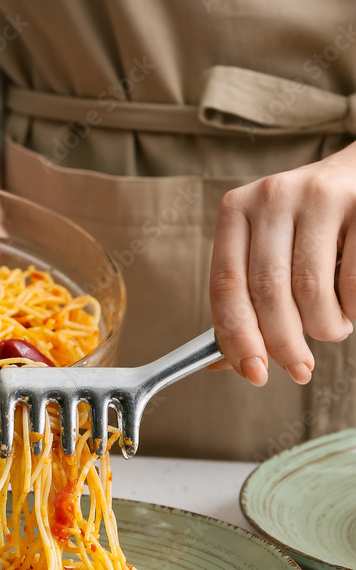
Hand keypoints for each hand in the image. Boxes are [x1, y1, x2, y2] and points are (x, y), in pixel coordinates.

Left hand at [209, 145, 355, 386]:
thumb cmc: (308, 227)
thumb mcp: (268, 250)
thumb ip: (246, 300)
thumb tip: (225, 363)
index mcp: (236, 210)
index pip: (226, 284)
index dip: (237, 337)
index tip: (254, 373)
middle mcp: (272, 197)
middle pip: (267, 292)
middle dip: (283, 343)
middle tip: (299, 368)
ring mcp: (318, 196)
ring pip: (311, 291)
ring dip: (323, 328)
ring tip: (331, 327)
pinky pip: (353, 283)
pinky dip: (351, 310)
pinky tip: (350, 304)